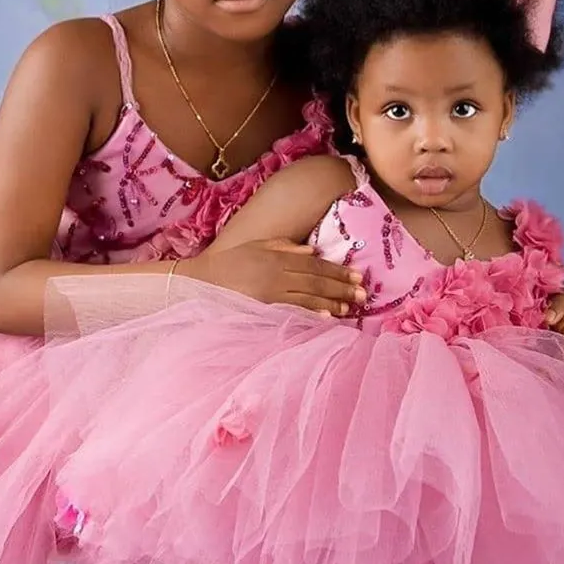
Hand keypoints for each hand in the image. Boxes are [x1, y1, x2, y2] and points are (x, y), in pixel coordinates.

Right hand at [185, 239, 365, 314]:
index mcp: (277, 256)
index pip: (315, 264)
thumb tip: (313, 251)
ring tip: (350, 307)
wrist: (201, 281)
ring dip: (331, 301)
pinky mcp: (262, 308)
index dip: (337, 271)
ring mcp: (269, 291)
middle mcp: (277, 272)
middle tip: (362, 294)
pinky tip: (325, 317)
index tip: (357, 276)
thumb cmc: (230, 264)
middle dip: (341, 287)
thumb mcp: (257, 247)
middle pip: (316, 280)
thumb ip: (285, 247)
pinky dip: (309, 312)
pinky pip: (291, 310)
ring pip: (307, 296)